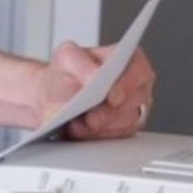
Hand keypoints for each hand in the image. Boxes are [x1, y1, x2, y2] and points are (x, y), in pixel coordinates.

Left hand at [39, 41, 154, 139]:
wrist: (53, 95)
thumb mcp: (66, 57)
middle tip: (90, 118)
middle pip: (135, 101)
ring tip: (78, 124)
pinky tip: (79, 130)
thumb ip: (80, 62)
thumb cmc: (65, 73)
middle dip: (110, 112)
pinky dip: (96, 135)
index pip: (139, 70)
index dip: (128, 84)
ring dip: (100, 126)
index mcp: (128, 59)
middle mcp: (136, 84)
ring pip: (126, 122)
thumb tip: (94, 76)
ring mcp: (133, 108)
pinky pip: (116, 136)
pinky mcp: (124, 128)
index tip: (112, 97)